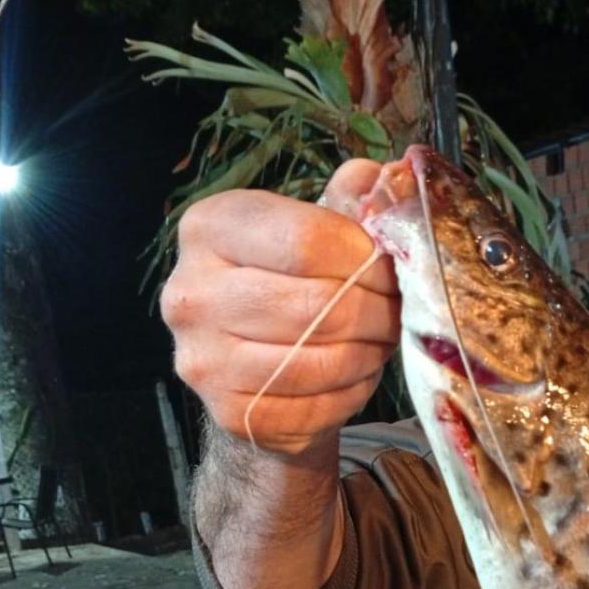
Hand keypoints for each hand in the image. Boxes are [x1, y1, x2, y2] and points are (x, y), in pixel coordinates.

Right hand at [164, 160, 400, 458]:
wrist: (254, 368)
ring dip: (369, 352)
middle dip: (377, 310)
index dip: (366, 258)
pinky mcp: (228, 411)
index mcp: (209, 227)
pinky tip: (355, 374)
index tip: (391, 268)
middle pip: (318, 305)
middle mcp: (191, 292)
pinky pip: (316, 405)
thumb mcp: (312, 228)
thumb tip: (393, 177)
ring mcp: (203, 359)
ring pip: (322, 360)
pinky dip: (352, 392)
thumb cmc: (289, 285)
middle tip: (397, 311)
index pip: (306, 240)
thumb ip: (350, 201)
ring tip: (379, 340)